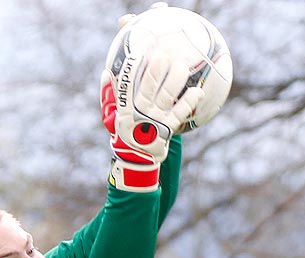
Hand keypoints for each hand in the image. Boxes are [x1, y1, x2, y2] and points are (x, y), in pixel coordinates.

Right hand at [101, 26, 200, 190]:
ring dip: (174, 82)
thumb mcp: (111, 115)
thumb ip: (108, 95)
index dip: (132, 68)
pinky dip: (189, 102)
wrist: (136, 158)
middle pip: (148, 89)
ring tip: (182, 67)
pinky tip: (198, 91)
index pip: (127, 85)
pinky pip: (180, 114)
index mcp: (125, 108)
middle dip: (155, 72)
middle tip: (163, 55)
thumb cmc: (124, 130)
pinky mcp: (168, 130)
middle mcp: (140, 113)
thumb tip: (106, 73)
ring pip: (166, 98)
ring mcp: (155, 122)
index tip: (140, 50)